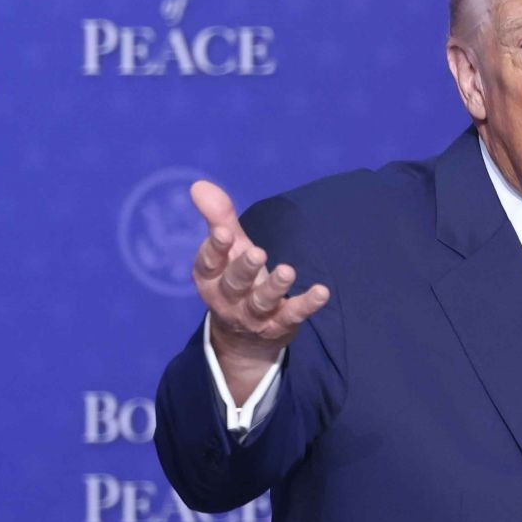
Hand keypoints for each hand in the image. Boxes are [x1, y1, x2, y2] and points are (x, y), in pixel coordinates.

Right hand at [188, 180, 329, 402]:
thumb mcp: (228, 248)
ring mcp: (253, 316)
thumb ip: (218, 217)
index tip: (223, 232)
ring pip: (261, 302)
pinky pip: (293, 315)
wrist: (243, 337)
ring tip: (287, 271)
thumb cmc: (234, 278)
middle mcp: (228, 299)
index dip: (214, 248)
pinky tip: (322, 292)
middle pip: (234, 284)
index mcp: (210, 278)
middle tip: (258, 253)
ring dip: (274, 287)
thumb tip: (200, 185)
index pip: (208, 263)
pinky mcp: (279, 325)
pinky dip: (307, 305)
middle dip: (244, 269)